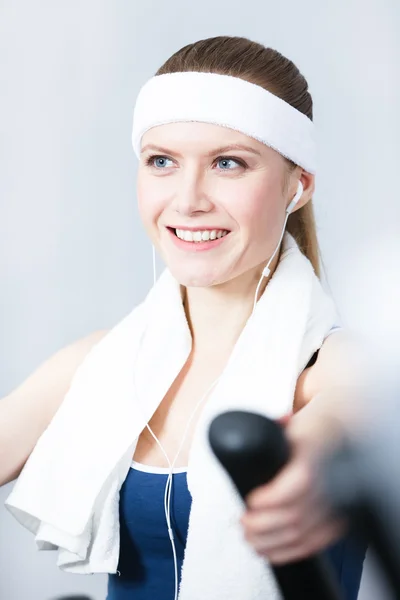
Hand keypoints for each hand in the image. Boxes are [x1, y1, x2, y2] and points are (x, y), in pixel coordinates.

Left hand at [240, 413, 346, 564]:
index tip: (251, 500)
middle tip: (243, 521)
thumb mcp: (291, 426)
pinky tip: (267, 550)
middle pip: (296, 515)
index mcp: (316, 453)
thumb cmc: (311, 432)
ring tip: (249, 537)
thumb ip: (269, 432)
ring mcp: (336, 505)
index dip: (272, 497)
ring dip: (269, 542)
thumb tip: (245, 436)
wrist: (338, 440)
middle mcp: (330, 481)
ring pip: (301, 535)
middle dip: (262, 524)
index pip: (301, 482)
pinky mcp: (337, 523)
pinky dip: (286, 552)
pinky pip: (312, 545)